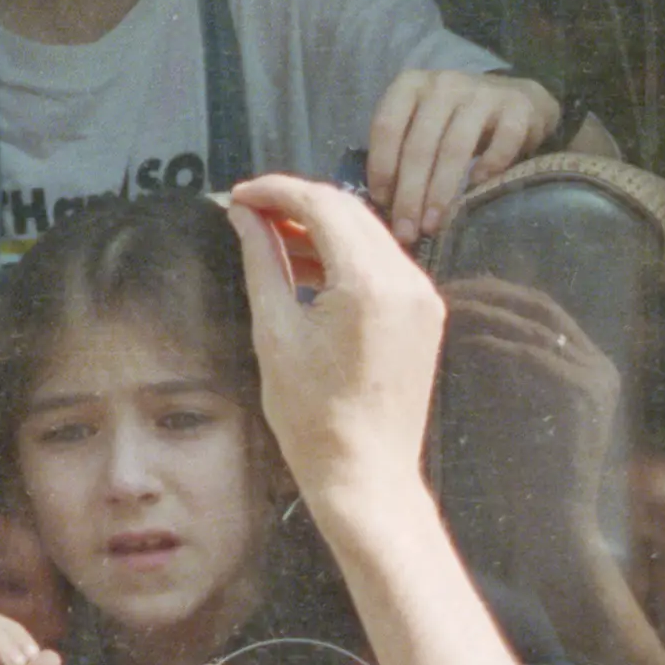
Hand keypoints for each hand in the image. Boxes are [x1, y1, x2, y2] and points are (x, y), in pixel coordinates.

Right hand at [225, 175, 446, 524]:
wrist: (366, 472)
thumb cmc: (314, 416)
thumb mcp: (275, 331)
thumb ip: (263, 261)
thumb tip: (245, 216)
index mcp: (371, 283)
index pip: (322, 205)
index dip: (276, 191)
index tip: (240, 195)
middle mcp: (408, 282)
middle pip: (351, 212)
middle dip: (298, 203)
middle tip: (250, 211)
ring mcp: (423, 299)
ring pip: (370, 235)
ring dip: (322, 228)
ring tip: (270, 238)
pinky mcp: (425, 316)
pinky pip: (384, 266)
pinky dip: (346, 256)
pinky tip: (307, 267)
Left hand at [365, 70, 559, 244]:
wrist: (518, 100)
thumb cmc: (459, 121)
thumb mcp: (424, 123)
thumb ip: (404, 149)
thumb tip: (387, 204)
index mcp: (412, 84)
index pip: (387, 127)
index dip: (382, 168)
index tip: (383, 203)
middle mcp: (444, 85)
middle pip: (420, 144)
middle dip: (410, 193)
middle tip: (407, 230)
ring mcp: (482, 94)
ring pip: (455, 148)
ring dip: (441, 192)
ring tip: (433, 225)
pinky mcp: (517, 109)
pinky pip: (501, 144)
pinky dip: (488, 169)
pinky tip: (477, 189)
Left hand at [437, 278, 618, 556]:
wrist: (552, 529)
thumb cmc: (516, 478)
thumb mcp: (500, 408)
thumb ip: (486, 366)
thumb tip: (445, 320)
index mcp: (586, 368)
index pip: (537, 310)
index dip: (490, 295)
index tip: (444, 291)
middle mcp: (599, 367)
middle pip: (539, 306)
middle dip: (486, 294)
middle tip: (437, 291)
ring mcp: (598, 379)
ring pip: (536, 324)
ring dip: (484, 314)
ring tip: (439, 311)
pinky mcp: (588, 395)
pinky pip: (536, 354)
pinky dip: (494, 344)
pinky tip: (457, 341)